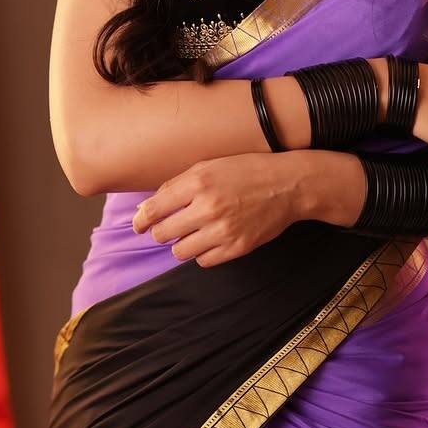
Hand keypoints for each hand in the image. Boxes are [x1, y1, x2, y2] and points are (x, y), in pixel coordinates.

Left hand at [130, 153, 302, 266]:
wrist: (289, 185)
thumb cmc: (247, 171)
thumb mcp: (210, 166)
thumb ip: (177, 185)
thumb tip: (146, 208)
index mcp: (198, 182)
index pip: (154, 209)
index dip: (140, 221)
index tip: (139, 225)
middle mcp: (208, 207)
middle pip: (163, 233)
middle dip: (161, 231)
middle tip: (170, 227)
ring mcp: (223, 230)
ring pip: (180, 251)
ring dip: (181, 244)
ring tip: (193, 233)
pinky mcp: (237, 247)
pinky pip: (203, 261)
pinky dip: (202, 253)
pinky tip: (211, 240)